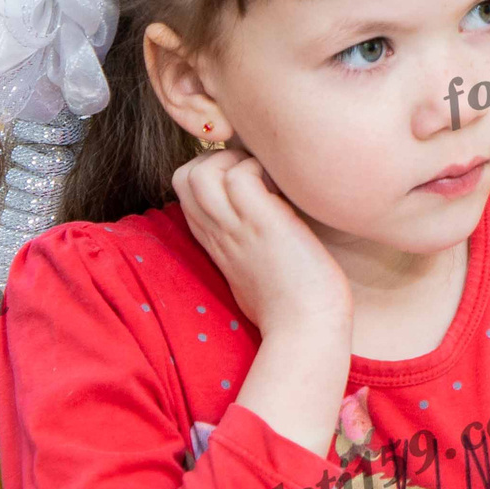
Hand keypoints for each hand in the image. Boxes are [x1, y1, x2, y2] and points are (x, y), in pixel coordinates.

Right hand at [172, 146, 352, 343]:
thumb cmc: (291, 303)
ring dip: (233, 160)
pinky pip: (240, 175)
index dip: (211, 172)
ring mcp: (235, 228)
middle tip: (255, 175)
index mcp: (215, 242)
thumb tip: (270, 211)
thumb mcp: (256, 267)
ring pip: (199, 171)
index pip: (186, 191)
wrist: (306, 329)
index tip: (246, 181)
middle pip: (183, 176)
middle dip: (216, 158)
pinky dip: (260, 169)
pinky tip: (283, 192)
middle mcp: (217, 232)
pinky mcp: (261, 223)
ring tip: (266, 180)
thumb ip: (248, 240)